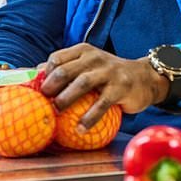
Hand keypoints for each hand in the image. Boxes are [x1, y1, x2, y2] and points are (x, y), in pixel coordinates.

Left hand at [38, 43, 167, 132]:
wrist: (145, 78)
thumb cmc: (109, 75)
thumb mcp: (89, 66)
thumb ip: (67, 69)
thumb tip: (35, 75)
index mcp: (83, 51)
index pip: (57, 58)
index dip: (44, 75)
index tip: (39, 90)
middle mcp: (94, 58)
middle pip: (66, 70)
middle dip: (51, 87)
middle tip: (44, 102)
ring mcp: (108, 72)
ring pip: (82, 83)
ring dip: (66, 99)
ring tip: (57, 112)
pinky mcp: (120, 88)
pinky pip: (101, 103)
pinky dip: (89, 117)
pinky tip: (80, 129)